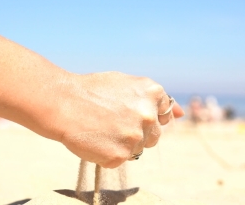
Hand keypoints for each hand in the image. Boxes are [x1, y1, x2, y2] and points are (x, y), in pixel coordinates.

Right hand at [57, 72, 183, 167]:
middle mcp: (149, 115)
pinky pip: (120, 160)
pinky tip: (95, 139)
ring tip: (102, 129)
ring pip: (137, 149)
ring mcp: (135, 137)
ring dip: (123, 144)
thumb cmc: (92, 90)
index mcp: (152, 93)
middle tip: (112, 122)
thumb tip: (183, 113)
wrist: (62, 102)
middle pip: (153, 135)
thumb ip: (155, 98)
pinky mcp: (120, 156)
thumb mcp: (127, 83)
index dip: (147, 116)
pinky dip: (108, 154)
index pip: (164, 113)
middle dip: (137, 132)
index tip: (134, 116)